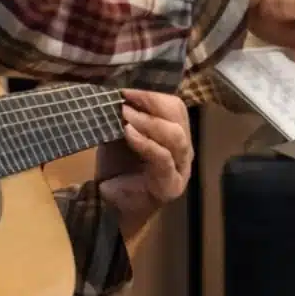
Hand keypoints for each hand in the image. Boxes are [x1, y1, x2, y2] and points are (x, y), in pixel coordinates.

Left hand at [97, 89, 193, 241]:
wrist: (111, 208)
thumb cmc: (118, 169)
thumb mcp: (120, 135)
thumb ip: (126, 116)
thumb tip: (115, 91)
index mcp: (175, 133)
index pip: (174, 107)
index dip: (153, 94)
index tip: (126, 88)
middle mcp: (183, 149)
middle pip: (178, 117)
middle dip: (152, 103)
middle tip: (126, 98)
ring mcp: (181, 168)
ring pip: (175, 136)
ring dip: (149, 122)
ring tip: (126, 114)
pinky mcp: (171, 185)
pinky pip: (163, 158)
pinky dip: (145, 143)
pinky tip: (129, 133)